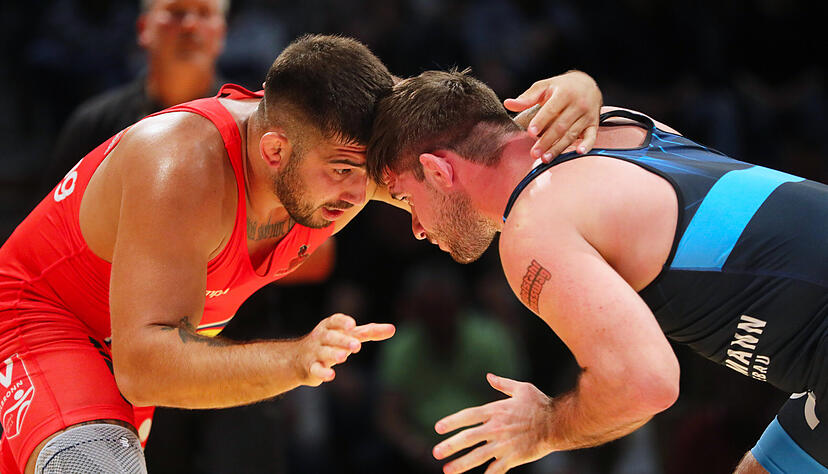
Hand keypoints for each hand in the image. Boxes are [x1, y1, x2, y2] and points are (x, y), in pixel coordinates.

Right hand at [297, 313, 394, 385]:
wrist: (298, 359)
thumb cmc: (330, 343)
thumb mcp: (348, 335)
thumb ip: (369, 332)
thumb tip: (393, 329)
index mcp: (329, 326)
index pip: (334, 320)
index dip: (343, 322)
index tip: (352, 325)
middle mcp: (321, 337)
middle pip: (331, 337)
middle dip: (343, 340)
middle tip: (357, 346)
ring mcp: (315, 352)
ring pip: (323, 352)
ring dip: (333, 354)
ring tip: (344, 357)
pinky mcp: (311, 368)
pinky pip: (315, 369)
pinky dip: (322, 372)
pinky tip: (331, 376)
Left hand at [433, 374, 552, 473]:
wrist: (557, 424)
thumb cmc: (540, 404)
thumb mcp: (522, 388)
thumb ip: (503, 383)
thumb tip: (489, 376)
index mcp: (496, 410)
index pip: (468, 416)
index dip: (452, 422)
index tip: (438, 428)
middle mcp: (496, 428)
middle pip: (468, 438)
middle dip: (450, 446)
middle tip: (436, 453)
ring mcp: (504, 445)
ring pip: (478, 456)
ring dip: (461, 464)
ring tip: (447, 470)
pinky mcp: (513, 458)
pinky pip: (497, 470)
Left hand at [505, 70, 601, 161]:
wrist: (587, 83)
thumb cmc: (561, 87)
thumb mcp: (544, 87)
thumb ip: (527, 97)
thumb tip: (508, 104)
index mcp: (565, 93)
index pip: (552, 109)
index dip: (541, 121)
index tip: (531, 132)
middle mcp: (578, 104)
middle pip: (561, 126)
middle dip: (546, 141)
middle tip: (534, 153)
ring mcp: (587, 115)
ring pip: (572, 134)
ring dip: (558, 148)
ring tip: (545, 158)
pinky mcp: (593, 124)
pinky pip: (591, 136)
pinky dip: (587, 145)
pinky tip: (578, 152)